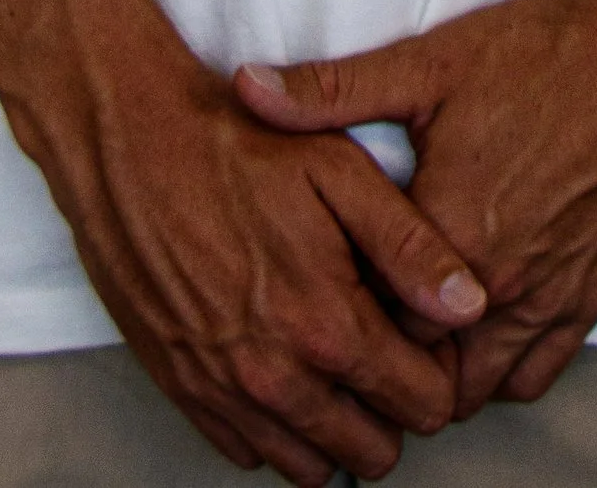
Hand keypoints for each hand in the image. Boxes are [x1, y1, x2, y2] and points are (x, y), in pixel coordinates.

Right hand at [27, 27, 487, 482]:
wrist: (127, 140)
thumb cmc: (233, 146)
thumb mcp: (339, 170)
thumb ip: (410, 245)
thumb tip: (470, 305)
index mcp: (327, 324)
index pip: (422, 405)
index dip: (436, 371)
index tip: (422, 336)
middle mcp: (277, 377)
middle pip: (372, 452)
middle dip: (390, 409)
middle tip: (380, 348)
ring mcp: (225, 392)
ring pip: (310, 467)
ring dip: (333, 428)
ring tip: (331, 361)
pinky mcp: (181, 389)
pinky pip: (247, 452)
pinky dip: (274, 427)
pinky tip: (278, 365)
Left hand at [235, 0, 596, 416]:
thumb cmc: (544, 53)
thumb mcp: (428, 64)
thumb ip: (329, 90)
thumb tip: (244, 89)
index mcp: (448, 235)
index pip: (368, 323)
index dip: (335, 319)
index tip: (312, 300)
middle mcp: (500, 287)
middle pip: (421, 375)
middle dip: (383, 367)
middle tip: (352, 335)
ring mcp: (552, 298)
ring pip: (479, 387)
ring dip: (442, 377)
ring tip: (407, 344)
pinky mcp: (594, 296)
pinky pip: (538, 375)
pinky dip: (502, 373)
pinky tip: (477, 339)